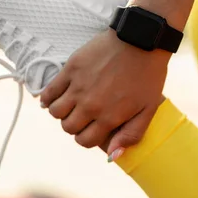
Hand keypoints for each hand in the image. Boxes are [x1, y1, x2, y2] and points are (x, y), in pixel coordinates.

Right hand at [39, 29, 169, 157]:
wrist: (141, 40)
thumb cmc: (148, 75)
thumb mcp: (148, 109)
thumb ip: (131, 135)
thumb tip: (112, 157)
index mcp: (109, 117)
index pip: (84, 141)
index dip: (87, 138)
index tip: (92, 129)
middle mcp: (90, 105)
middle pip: (68, 128)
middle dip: (75, 126)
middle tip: (84, 117)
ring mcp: (78, 87)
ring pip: (56, 112)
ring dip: (62, 113)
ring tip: (72, 106)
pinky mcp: (71, 69)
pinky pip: (49, 91)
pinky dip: (48, 98)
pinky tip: (55, 98)